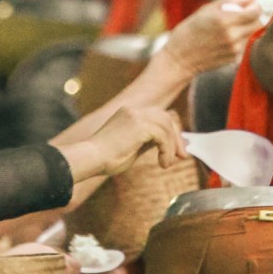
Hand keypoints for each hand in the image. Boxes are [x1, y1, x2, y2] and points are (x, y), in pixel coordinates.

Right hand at [56, 104, 184, 186]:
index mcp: (130, 113)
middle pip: (166, 117)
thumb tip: (167, 145)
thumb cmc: (106, 158)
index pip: (159, 116)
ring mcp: (135, 114)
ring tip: (168, 163)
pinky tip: (163, 163)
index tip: (178, 150)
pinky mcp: (138, 124)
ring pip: (167, 124)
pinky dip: (167, 150)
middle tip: (182, 156)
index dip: (171, 132)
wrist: (89, 159)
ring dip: (172, 145)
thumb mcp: (132, 148)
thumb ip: (148, 142)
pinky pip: (162, 135)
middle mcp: (134, 110)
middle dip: (176, 137)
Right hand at [166, 0, 263, 79]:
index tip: (251, 5)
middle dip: (254, 18)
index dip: (255, 6)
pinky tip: (227, 40)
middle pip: (258, 24)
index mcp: (224, 20)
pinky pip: (245, 45)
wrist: (181, 57)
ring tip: (233, 28)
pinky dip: (241, 40)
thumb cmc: (191, 29)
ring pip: (253, 35)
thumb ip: (232, 1)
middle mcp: (232, 35)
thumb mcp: (208, 9)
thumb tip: (251, 0)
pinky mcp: (234, 59)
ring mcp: (234, 49)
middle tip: (244, 15)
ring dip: (248, 29)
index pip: (255, 12)